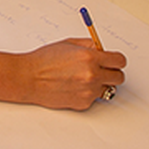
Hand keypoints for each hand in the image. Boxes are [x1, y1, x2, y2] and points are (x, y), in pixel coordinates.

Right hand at [0, 38, 125, 109]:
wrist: (29, 78)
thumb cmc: (44, 60)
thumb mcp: (67, 44)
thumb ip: (88, 45)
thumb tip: (101, 49)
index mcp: (90, 57)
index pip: (119, 61)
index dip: (116, 59)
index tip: (113, 60)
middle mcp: (93, 75)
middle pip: (119, 77)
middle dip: (111, 72)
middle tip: (101, 69)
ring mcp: (89, 91)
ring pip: (108, 89)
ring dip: (100, 83)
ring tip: (83, 78)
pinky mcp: (85, 104)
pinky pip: (95, 98)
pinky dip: (88, 92)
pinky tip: (74, 86)